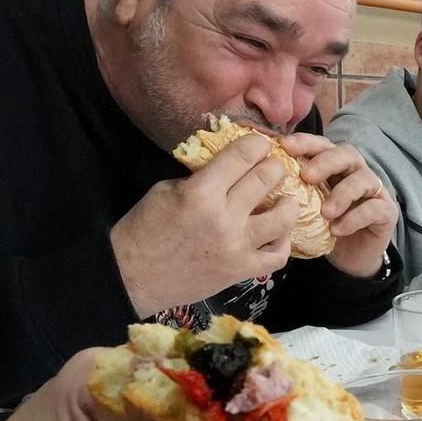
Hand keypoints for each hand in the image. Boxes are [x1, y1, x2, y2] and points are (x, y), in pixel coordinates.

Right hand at [111, 134, 319, 315]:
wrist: (133, 276)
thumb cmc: (144, 229)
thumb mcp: (166, 189)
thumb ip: (201, 177)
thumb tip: (229, 166)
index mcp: (201, 192)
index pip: (243, 156)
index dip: (257, 144)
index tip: (261, 144)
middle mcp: (224, 218)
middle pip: (266, 179)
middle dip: (274, 167)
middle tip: (274, 167)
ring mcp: (237, 247)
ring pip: (283, 219)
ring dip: (288, 203)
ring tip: (284, 199)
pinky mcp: (241, 271)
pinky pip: (278, 256)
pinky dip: (283, 242)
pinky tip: (277, 233)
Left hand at [280, 133, 397, 279]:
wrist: (347, 260)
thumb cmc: (321, 229)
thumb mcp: (301, 209)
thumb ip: (289, 193)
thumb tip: (255, 183)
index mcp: (333, 166)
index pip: (322, 144)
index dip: (306, 142)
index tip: (285, 146)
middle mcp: (355, 172)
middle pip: (347, 154)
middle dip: (326, 162)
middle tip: (307, 176)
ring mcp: (374, 191)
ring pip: (364, 179)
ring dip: (342, 192)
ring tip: (325, 212)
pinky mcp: (386, 212)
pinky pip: (374, 208)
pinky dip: (355, 217)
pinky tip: (337, 229)